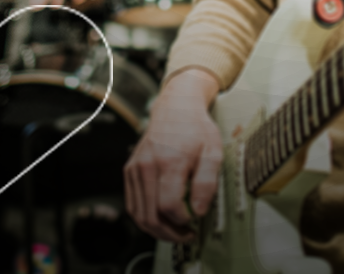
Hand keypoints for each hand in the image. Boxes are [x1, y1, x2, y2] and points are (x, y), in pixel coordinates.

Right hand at [125, 69, 222, 242]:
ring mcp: (135, 168)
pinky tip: (162, 219)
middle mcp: (147, 166)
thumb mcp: (213, 151)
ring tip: (176, 231)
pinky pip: (133, 204)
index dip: (183, 222)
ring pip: (138, 214)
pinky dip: (145, 218)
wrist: (176, 108)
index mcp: (169, 161)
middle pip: (150, 216)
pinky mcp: (130, 170)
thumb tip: (199, 211)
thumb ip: (207, 182)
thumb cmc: (196, 129)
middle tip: (187, 235)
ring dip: (157, 231)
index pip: (169, 206)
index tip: (196, 222)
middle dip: (170, 234)